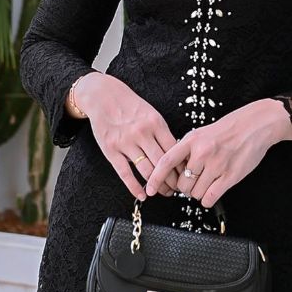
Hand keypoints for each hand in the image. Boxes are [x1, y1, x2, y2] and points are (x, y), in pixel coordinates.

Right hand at [73, 72, 181, 199]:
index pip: (174, 151)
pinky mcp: (111, 150)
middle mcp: (142, 133)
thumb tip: (179, 155)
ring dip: (157, 185)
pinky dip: (134, 187)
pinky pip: (125, 173)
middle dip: (172, 180)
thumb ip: (163, 134)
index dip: (182, 166)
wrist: (103, 96)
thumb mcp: (152, 115)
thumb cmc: (131, 107)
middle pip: (162, 163)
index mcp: (156, 124)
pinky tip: (142, 195)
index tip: (188, 176)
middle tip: (178, 190)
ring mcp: (125, 142)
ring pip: (146, 170)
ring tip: (163, 192)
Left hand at [145, 99, 291, 208]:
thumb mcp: (203, 133)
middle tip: (194, 181)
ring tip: (207, 182)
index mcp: (193, 140)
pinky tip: (212, 191)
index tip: (149, 189)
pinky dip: (207, 199)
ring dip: (198, 192)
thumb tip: (173, 169)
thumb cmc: (230, 129)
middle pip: (182, 184)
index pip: (167, 161)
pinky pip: (209, 198)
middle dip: (186, 187)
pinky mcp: (231, 176)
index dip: (155, 177)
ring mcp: (217, 165)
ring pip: (195, 193)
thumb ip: (187, 149)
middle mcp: (203, 152)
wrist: (256, 125)